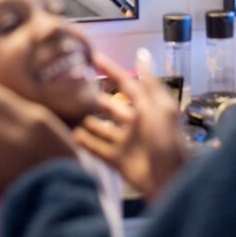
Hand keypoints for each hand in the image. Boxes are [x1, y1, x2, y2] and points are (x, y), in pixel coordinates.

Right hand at [73, 50, 187, 201]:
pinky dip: (84, 142)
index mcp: (146, 107)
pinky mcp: (117, 160)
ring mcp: (124, 141)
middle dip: (92, 97)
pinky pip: (96, 148)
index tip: (91, 56)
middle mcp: (133, 121)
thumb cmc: (168, 142)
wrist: (171, 182)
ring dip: (85, 120)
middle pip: (108, 105)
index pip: (124, 83)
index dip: (109, 69)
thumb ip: (149, 84)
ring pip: (99, 126)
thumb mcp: (161, 109)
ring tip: (64, 111)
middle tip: (69, 88)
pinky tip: (69, 135)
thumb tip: (141, 54)